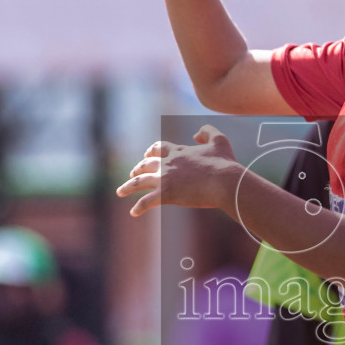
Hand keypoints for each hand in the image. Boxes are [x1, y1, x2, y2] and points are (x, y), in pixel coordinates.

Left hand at [116, 125, 241, 217]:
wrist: (224, 181)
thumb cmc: (224, 163)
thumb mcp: (220, 140)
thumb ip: (207, 131)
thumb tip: (196, 133)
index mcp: (179, 152)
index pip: (159, 148)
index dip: (151, 151)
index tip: (146, 155)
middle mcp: (168, 164)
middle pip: (146, 165)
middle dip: (137, 169)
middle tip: (132, 174)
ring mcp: (165, 179)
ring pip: (140, 182)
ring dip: (128, 187)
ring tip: (120, 191)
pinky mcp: (166, 195)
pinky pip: (147, 202)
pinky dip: (139, 207)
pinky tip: (133, 212)